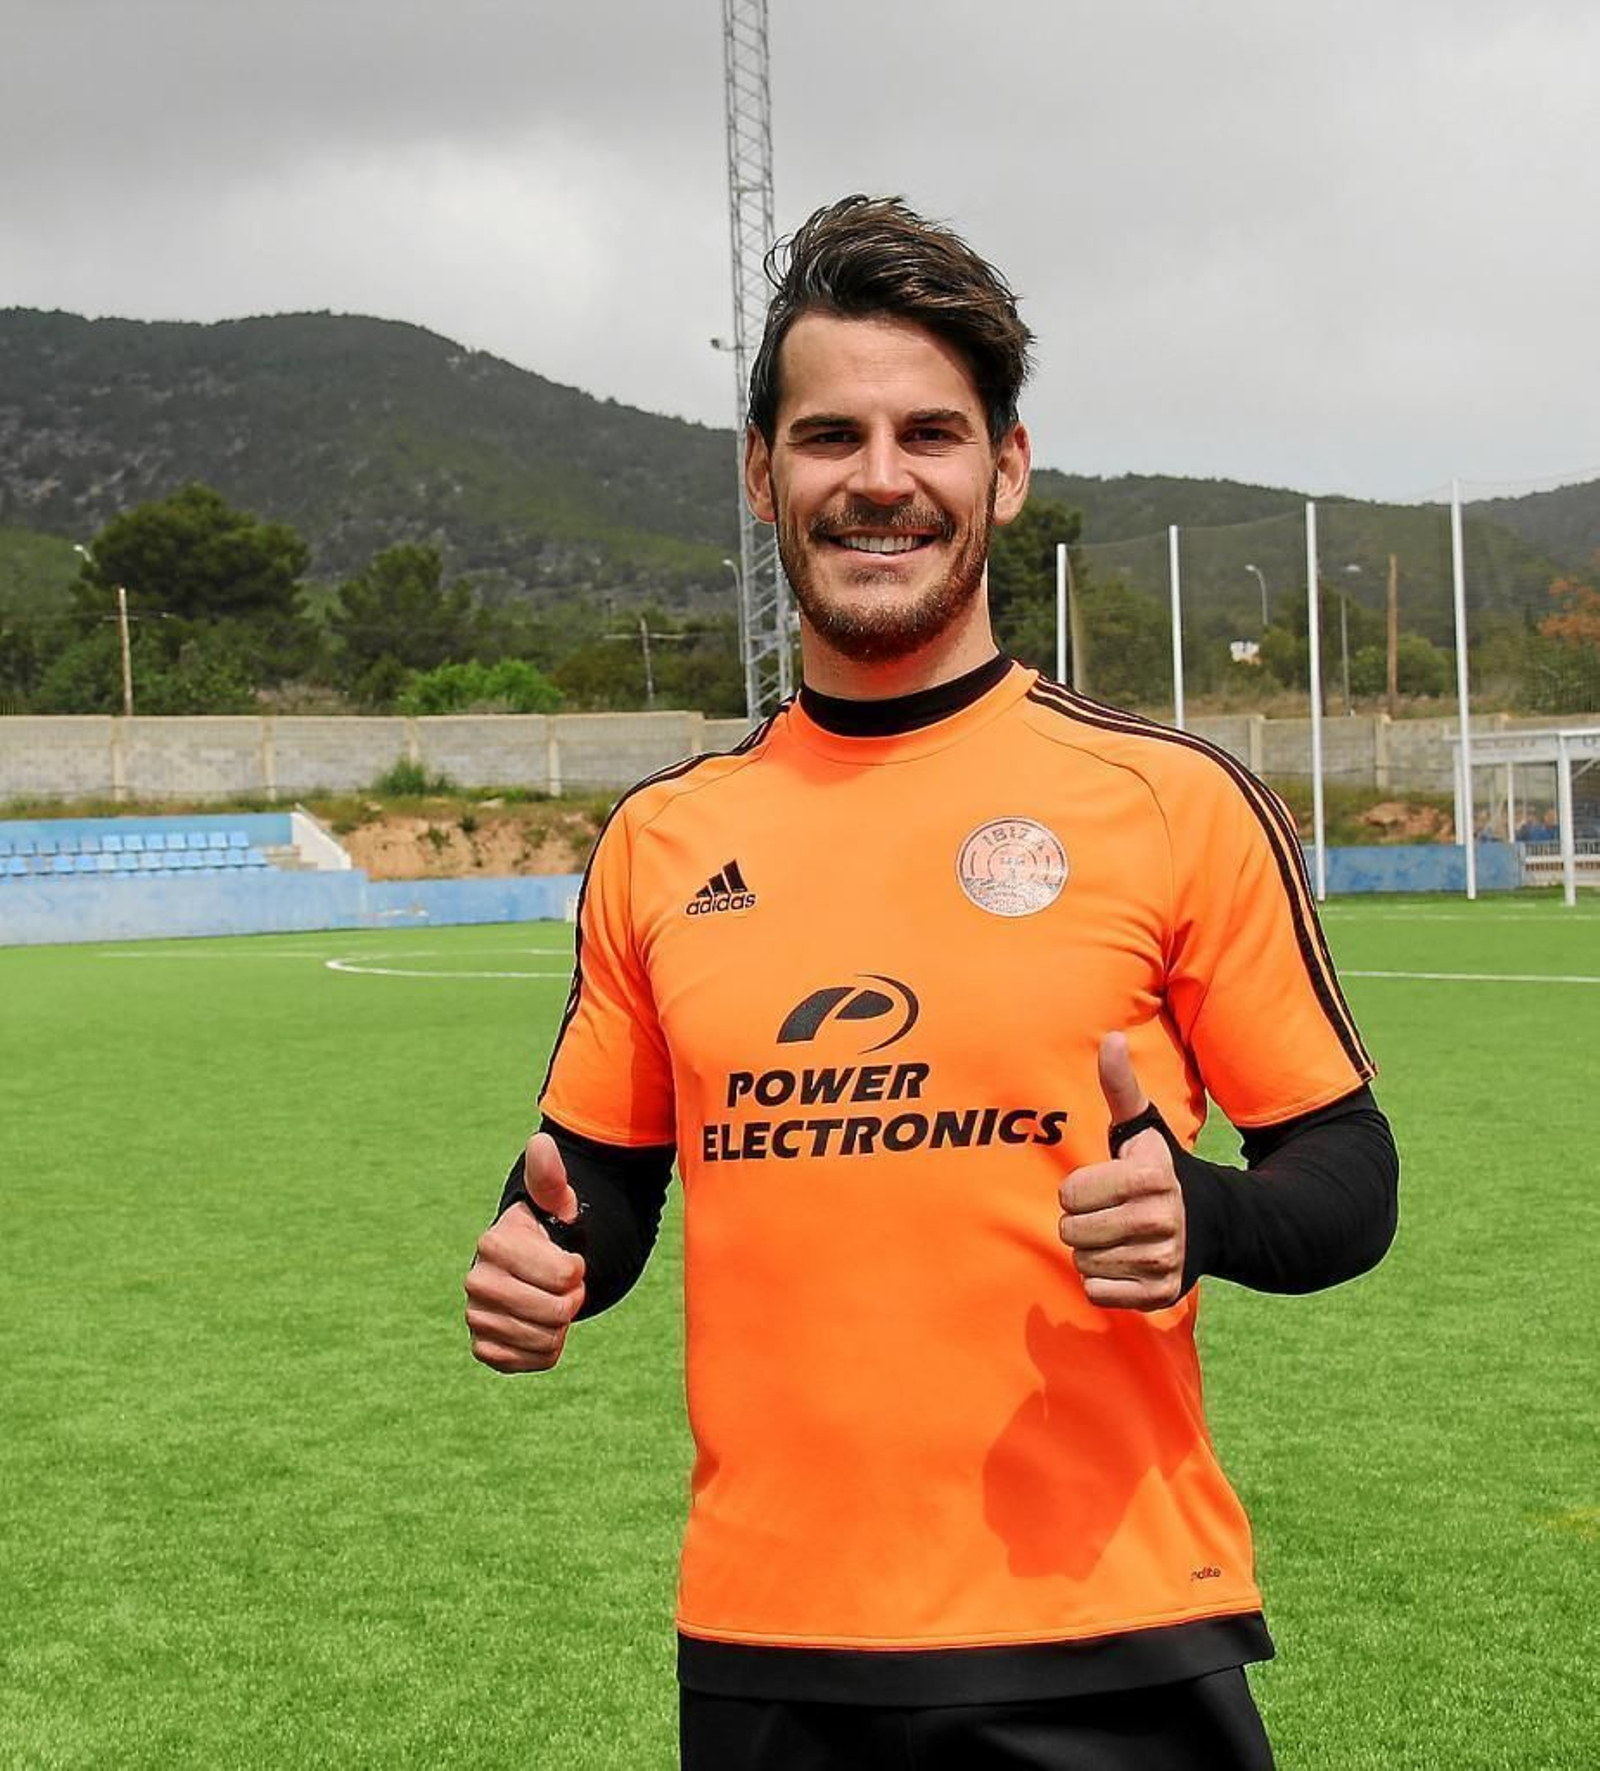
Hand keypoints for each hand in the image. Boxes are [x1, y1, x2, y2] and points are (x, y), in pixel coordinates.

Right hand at [465, 1132, 586, 1372]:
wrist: (528, 1271)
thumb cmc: (546, 1232)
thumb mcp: (554, 1202)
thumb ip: (550, 1177)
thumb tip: (541, 1142)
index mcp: (493, 1243)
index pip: (562, 1276)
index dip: (576, 1271)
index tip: (570, 1262)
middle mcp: (476, 1281)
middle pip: (553, 1311)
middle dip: (571, 1301)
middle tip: (566, 1288)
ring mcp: (476, 1317)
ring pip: (543, 1339)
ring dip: (559, 1325)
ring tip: (551, 1304)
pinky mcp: (484, 1349)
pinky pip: (529, 1362)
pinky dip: (545, 1350)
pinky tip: (540, 1327)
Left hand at [1057, 1033, 1185, 1310]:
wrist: (1215, 1222)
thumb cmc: (1161, 1169)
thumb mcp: (1142, 1127)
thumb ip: (1120, 1087)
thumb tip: (1111, 1038)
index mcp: (1148, 1178)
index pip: (1069, 1196)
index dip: (1079, 1190)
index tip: (1105, 1185)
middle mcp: (1159, 1221)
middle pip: (1072, 1232)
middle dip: (1082, 1222)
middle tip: (1111, 1212)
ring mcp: (1162, 1261)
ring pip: (1083, 1263)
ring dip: (1093, 1251)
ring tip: (1121, 1235)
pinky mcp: (1161, 1295)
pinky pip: (1097, 1292)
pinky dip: (1104, 1281)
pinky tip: (1127, 1261)